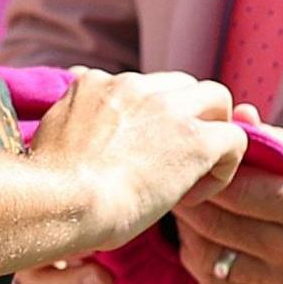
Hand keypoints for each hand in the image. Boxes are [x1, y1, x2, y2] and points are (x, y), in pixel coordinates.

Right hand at [28, 69, 243, 250]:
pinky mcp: (195, 141)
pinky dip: (224, 167)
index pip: (137, 86)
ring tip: (193, 172)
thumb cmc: (46, 185)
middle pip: (181, 84)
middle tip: (170, 160)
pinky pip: (235, 139)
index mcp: (93, 83)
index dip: (145, 118)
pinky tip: (195, 194)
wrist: (60, 201)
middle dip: (185, 117)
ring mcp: (167, 110)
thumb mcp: (49, 136)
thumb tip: (71, 126)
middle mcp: (132, 85)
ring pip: (217, 98)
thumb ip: (67, 119)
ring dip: (211, 131)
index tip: (134, 152)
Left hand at [169, 127, 282, 283]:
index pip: (236, 190)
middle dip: (189, 198)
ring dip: (188, 230)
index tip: (190, 158)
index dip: (205, 172)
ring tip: (184, 206)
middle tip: (175, 180)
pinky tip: (199, 237)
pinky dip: (200, 259)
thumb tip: (236, 118)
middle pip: (218, 223)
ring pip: (210, 257)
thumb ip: (276, 139)